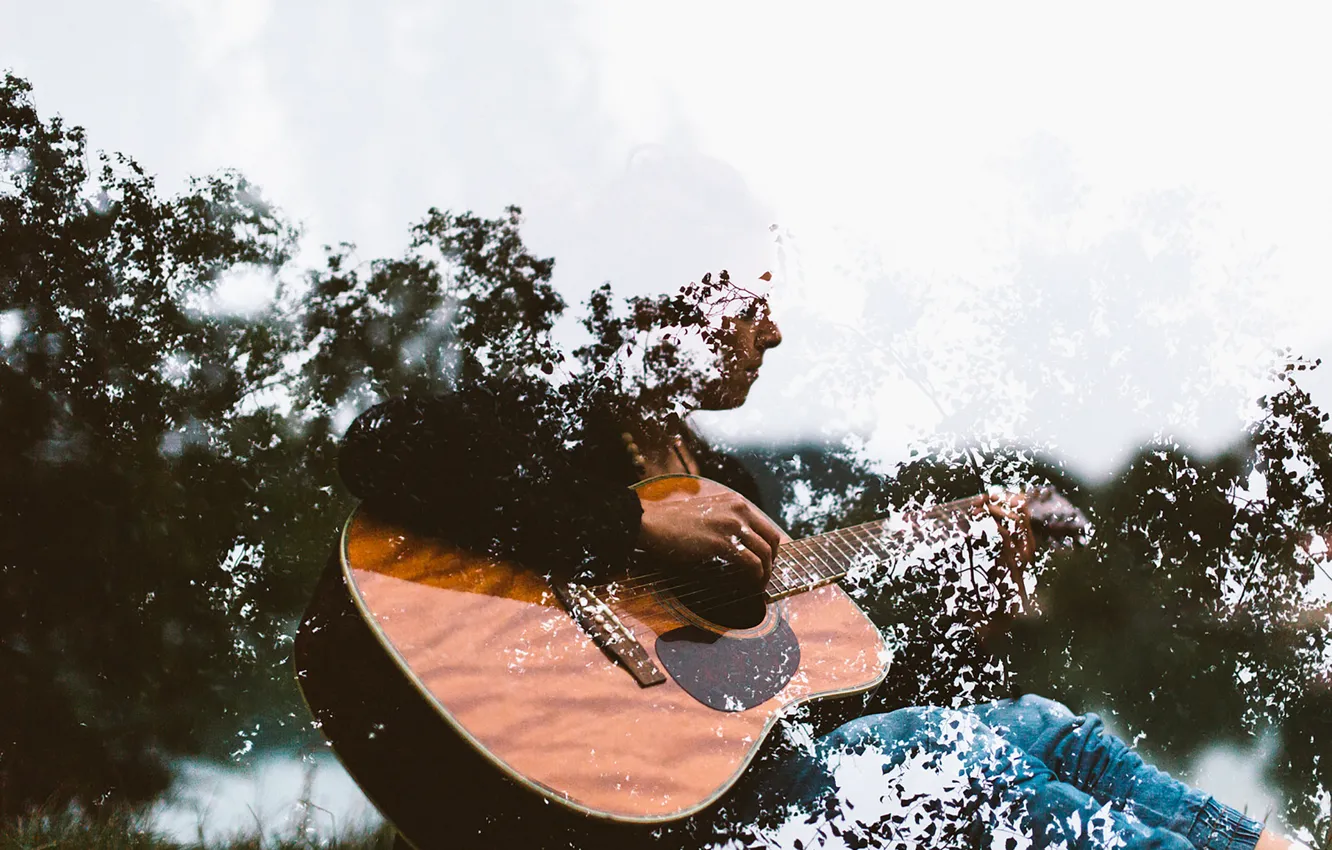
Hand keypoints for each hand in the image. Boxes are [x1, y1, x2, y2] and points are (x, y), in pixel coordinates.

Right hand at [636, 489, 783, 587]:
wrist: (651, 523)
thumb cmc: (672, 523)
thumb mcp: (707, 513)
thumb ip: (726, 522)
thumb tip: (740, 545)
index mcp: (736, 502)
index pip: (767, 526)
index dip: (770, 549)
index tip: (764, 564)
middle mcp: (738, 510)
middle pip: (772, 540)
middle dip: (772, 562)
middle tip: (764, 577)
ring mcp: (731, 525)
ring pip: (765, 554)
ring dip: (765, 574)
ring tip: (757, 586)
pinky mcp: (722, 543)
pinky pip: (751, 564)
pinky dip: (755, 578)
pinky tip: (749, 586)